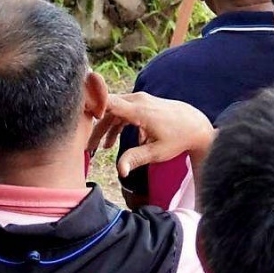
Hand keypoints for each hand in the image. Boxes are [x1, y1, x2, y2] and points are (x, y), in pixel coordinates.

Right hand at [87, 93, 214, 178]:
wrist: (196, 125)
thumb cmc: (178, 139)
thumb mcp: (156, 152)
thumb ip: (135, 159)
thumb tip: (120, 172)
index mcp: (139, 110)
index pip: (108, 102)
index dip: (91, 105)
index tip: (77, 115)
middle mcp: (137, 100)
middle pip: (107, 109)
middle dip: (94, 126)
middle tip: (85, 145)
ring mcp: (140, 100)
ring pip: (113, 111)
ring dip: (104, 128)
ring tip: (98, 148)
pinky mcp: (142, 104)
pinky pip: (122, 111)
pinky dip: (116, 125)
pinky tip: (114, 143)